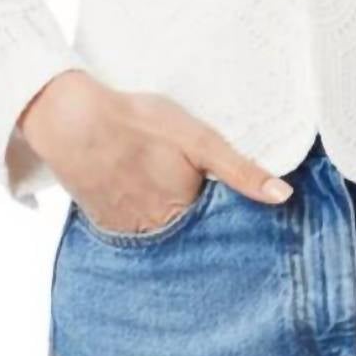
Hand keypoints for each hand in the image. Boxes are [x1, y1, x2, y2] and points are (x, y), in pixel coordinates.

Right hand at [17, 71, 293, 231]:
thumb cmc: (139, 123)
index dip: (227, 216)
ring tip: (164, 191)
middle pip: (190, 234)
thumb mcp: (200, 140)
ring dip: (168, 222)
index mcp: (186, 213)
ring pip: (161, 234)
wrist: (73, 121)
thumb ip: (241, 171)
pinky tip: (139, 193)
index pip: (218, 227)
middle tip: (194, 194)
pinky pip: (132, 230)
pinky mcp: (104, 225)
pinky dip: (140, 218)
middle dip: (199, 223)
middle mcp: (158, 233)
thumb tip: (282, 197)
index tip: (232, 208)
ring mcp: (128, 233)